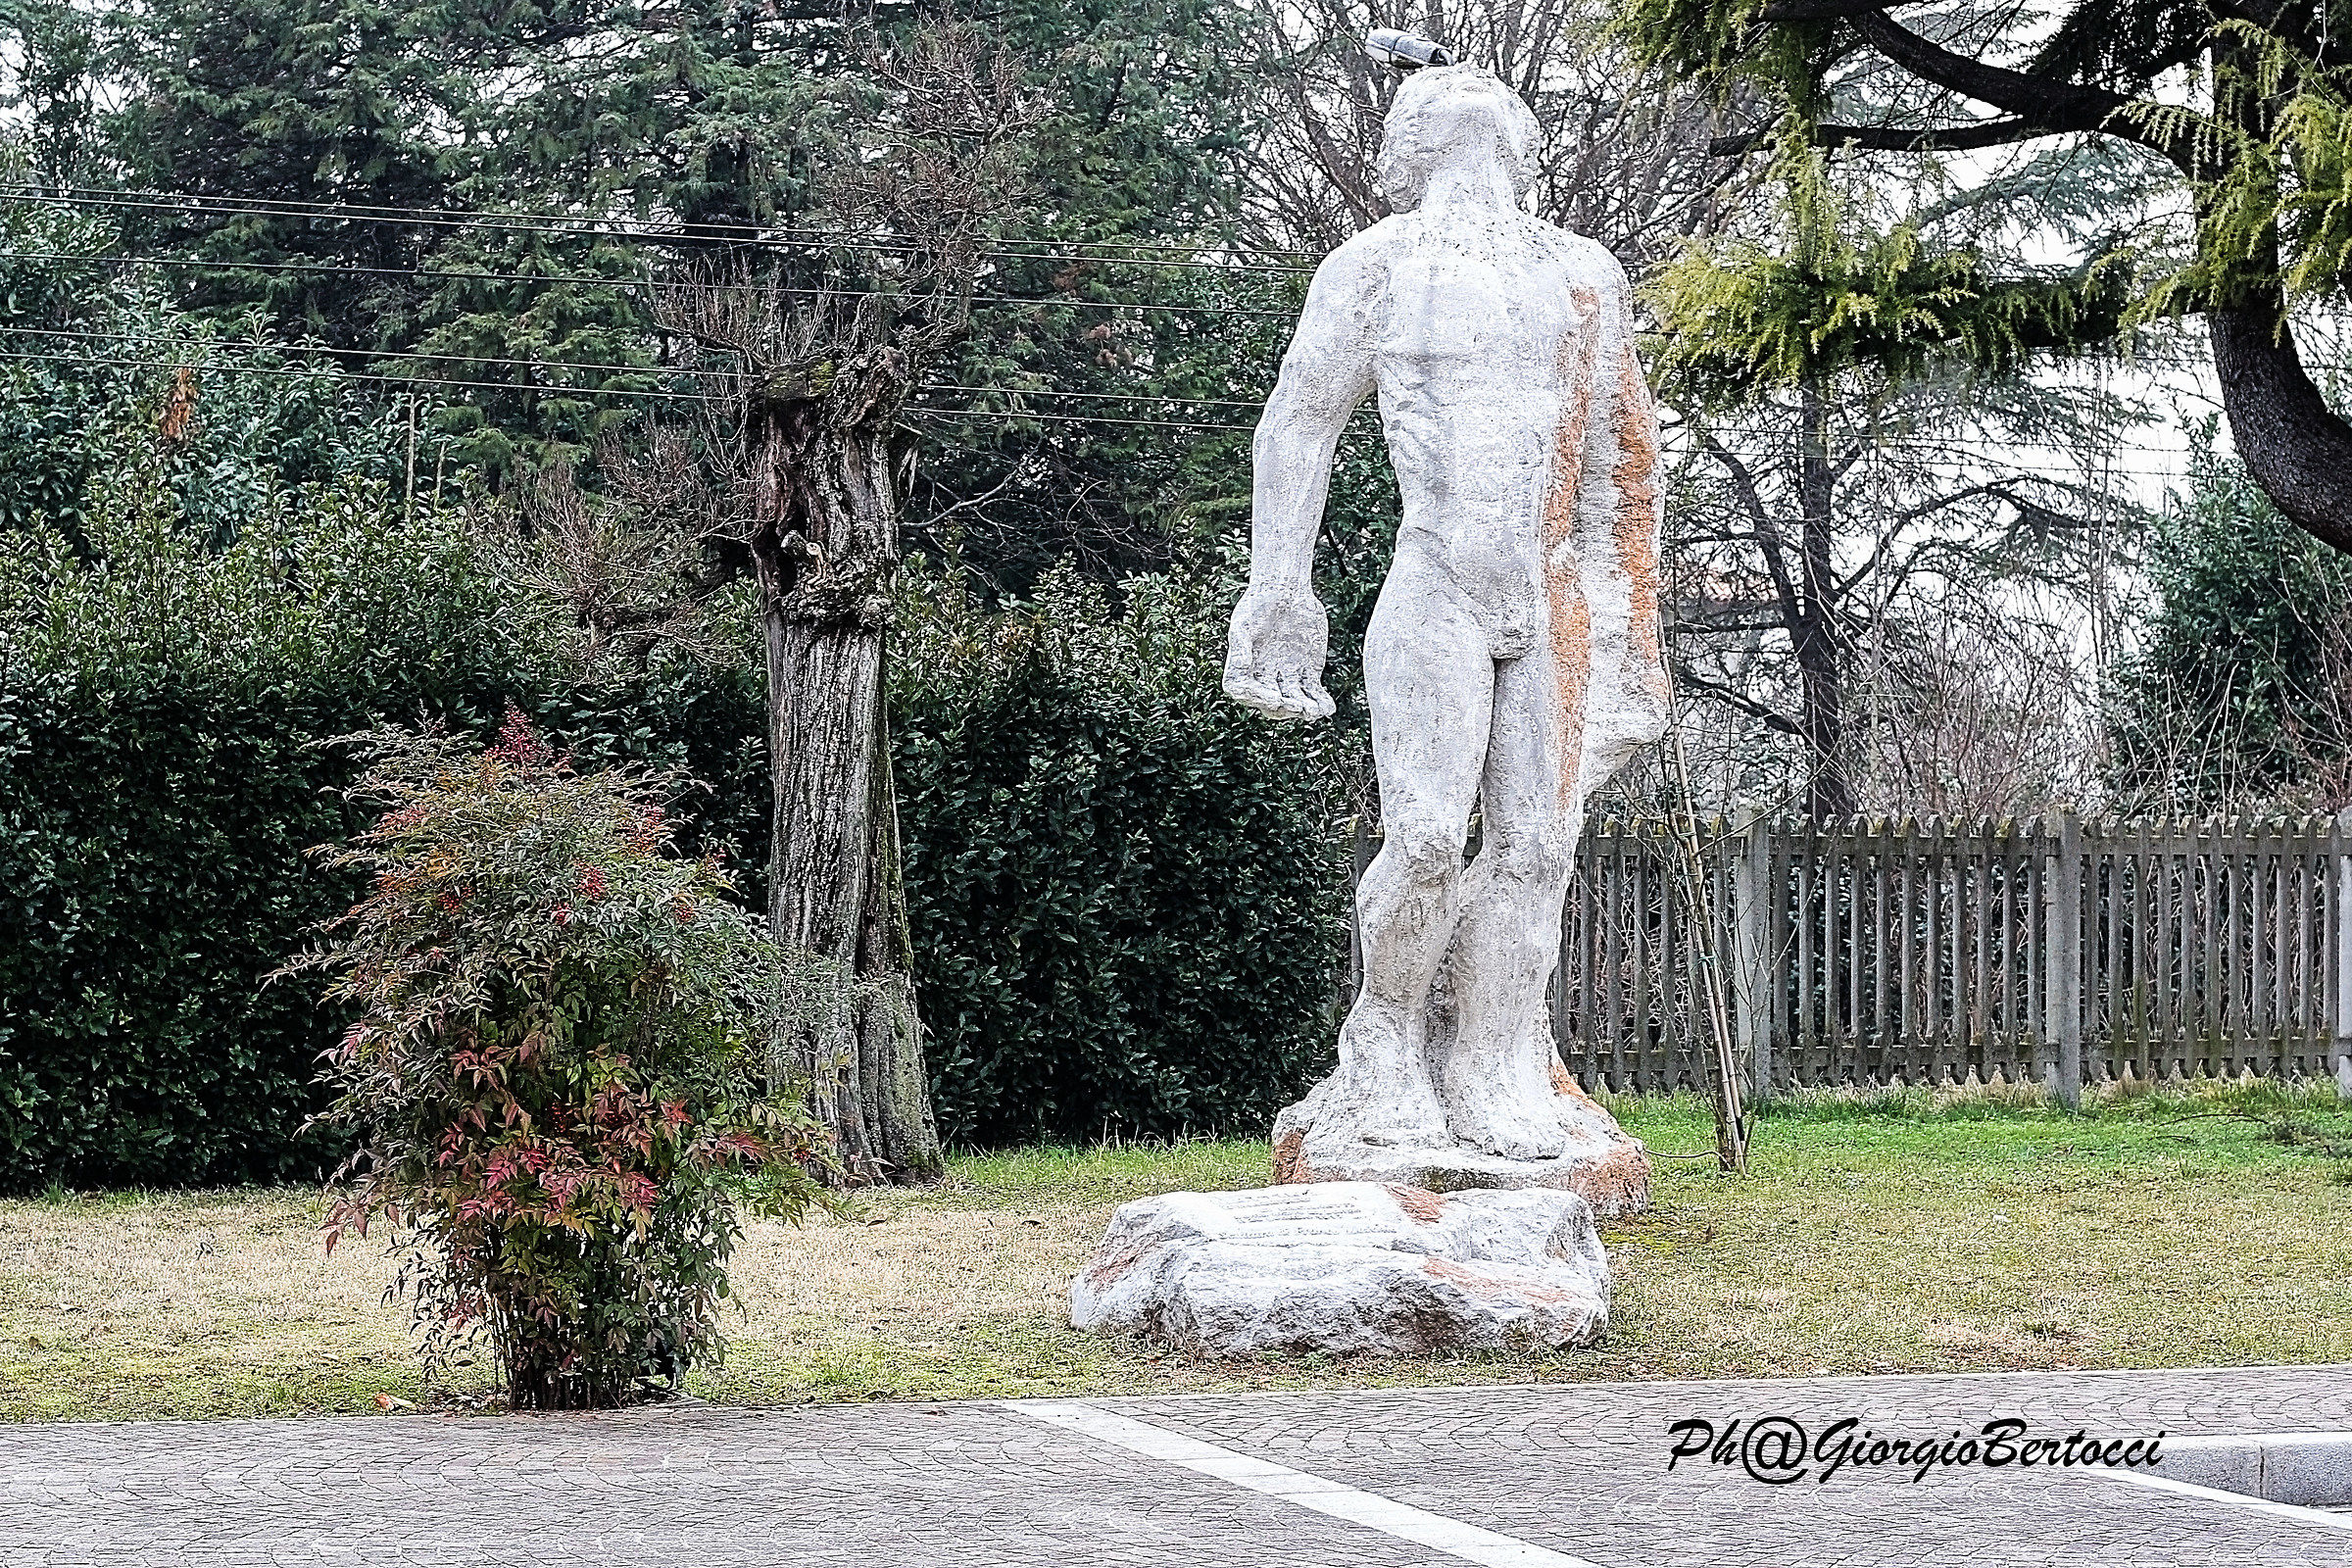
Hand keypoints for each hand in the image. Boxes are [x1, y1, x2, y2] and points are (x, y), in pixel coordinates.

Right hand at [1223, 587, 1335, 720]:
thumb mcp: (1243, 623)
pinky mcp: (1307, 673)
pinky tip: (1328, 708)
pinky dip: (1321, 702)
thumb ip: (1239, 647)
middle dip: (1284, 707)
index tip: (1274, 697)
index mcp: (1244, 669)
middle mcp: (1264, 677)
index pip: (1247, 693)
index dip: (1258, 699)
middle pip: (1272, 703)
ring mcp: (1286, 677)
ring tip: (1314, 710)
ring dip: (1304, 709)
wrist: (1285, 590)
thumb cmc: (1259, 603)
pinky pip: (1314, 693)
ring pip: (1294, 701)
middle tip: (1296, 705)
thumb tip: (1240, 669)